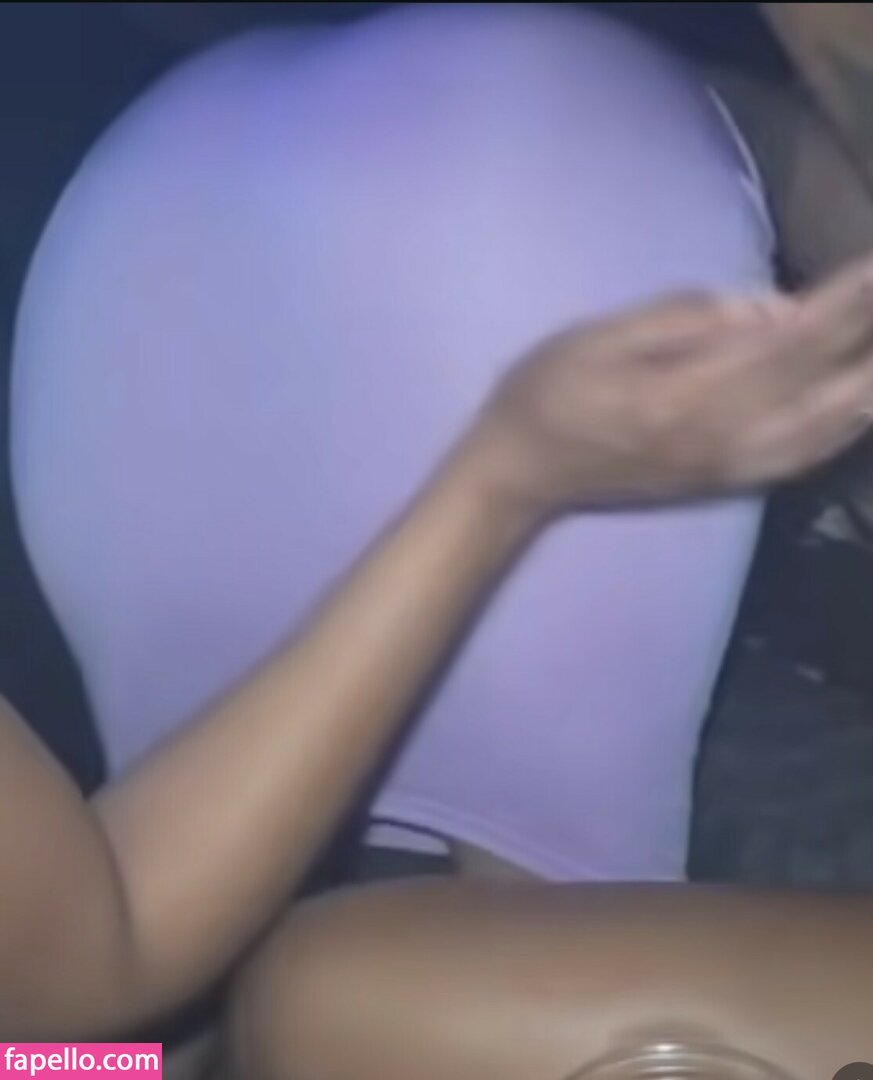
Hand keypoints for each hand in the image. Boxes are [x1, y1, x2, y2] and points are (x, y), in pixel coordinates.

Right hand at [471, 256, 872, 516]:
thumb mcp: (599, 336)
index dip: (847, 304)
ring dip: (867, 389)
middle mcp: (722, 439)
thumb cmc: (546, 392)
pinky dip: (843, 430)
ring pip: (825, 432)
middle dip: (869, 341)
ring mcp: (727, 467)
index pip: (789, 342)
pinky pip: (801, 459)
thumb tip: (767, 308)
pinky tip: (861, 406)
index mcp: (687, 396)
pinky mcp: (722, 482)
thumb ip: (683, 320)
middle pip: (825, 389)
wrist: (520, 474)